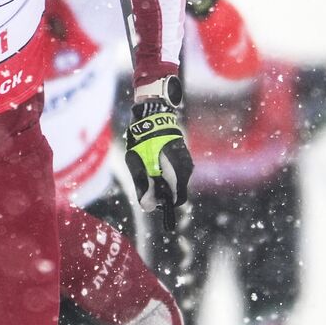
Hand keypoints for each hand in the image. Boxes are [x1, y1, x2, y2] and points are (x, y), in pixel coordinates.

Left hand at [124, 97, 192, 231]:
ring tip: (147, 164)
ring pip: (175, 181)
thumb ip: (144, 187)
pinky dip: (165, 171)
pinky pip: (175, 171)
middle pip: (175, 191)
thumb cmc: (143, 142)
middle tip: (144, 179)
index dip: (164, 203)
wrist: (153, 116)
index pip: (178, 200)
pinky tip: (153, 159)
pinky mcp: (183, 155)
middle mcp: (186, 169)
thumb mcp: (139, 166)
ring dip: (162, 179)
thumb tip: (148, 208)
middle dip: (161, 190)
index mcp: (178, 174)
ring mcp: (186, 161)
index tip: (151, 198)